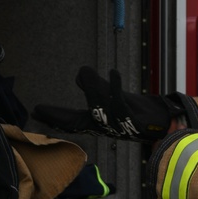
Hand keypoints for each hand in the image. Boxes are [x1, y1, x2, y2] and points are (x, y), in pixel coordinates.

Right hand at [32, 66, 181, 141]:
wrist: (162, 120)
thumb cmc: (135, 111)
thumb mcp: (112, 96)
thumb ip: (96, 87)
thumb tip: (80, 76)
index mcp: (97, 123)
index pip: (70, 121)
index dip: (52, 118)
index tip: (35, 112)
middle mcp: (104, 126)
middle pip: (78, 120)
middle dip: (57, 117)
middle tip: (39, 110)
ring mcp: (118, 124)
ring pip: (99, 107)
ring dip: (91, 89)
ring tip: (83, 72)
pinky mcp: (132, 119)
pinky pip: (122, 101)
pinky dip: (116, 86)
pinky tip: (113, 72)